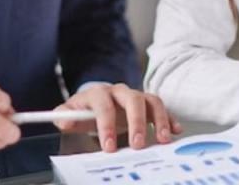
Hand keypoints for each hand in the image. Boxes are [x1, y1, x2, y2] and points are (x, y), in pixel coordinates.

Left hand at [52, 83, 182, 151]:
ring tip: (162, 139)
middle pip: (132, 99)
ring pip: (151, 100)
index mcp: (99, 93)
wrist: (96, 101)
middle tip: (138, 144)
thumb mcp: (70, 112)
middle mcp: (119, 91)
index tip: (109, 146)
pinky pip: (161, 107)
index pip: (103, 105)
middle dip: (136, 122)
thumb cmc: (85, 110)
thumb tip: (65, 120)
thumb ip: (63, 116)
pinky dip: (170, 118)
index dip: (106, 125)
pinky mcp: (147, 104)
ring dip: (159, 119)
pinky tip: (174, 131)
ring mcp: (135, 96)